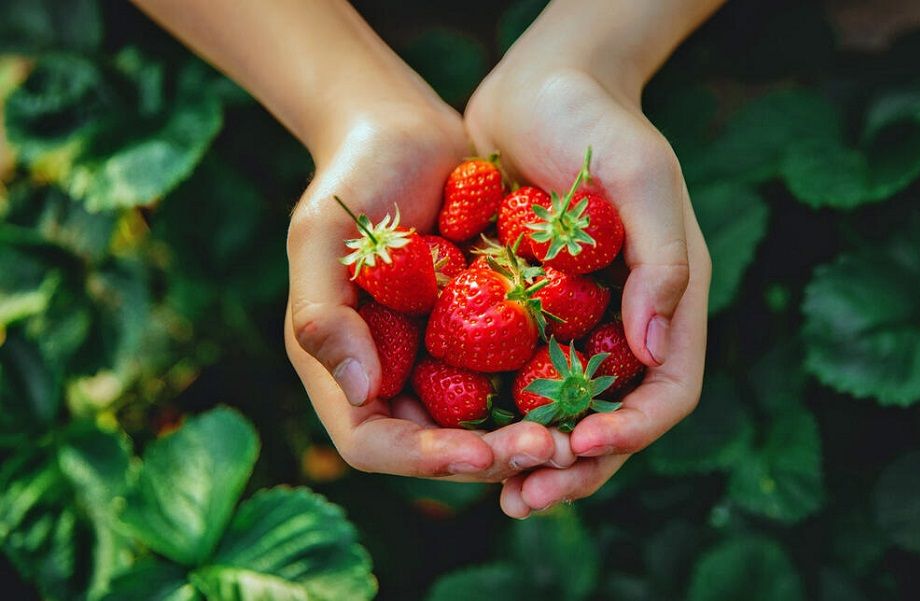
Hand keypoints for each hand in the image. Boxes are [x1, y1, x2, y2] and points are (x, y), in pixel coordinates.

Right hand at [285, 100, 573, 481]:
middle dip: (492, 456)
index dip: (424, 458)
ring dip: (525, 434)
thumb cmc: (353, 177)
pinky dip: (542, 391)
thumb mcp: (323, 237)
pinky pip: (511, 376)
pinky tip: (586, 387)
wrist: (405, 132)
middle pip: (437, 446)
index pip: (373, 442)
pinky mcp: (479, 332)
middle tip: (551, 448)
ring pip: (481, 422)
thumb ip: (322, 314)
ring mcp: (437, 356)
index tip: (481, 453)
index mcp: (343, 365)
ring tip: (575, 431)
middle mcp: (391, 374)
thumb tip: (358, 392)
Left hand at [466, 63, 710, 515]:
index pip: (666, 392)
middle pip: (612, 419)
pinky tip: (459, 433)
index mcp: (667, 301)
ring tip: (496, 490)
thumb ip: (662, 262)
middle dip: (576, 465)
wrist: (537, 86)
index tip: (581, 443)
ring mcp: (575, 322)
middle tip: (526, 498)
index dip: (632, 431)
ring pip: (561, 410)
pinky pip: (515, 376)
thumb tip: (653, 351)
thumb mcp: (643, 178)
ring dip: (534, 455)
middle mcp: (624, 323)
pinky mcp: (526, 312)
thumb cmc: (596, 123)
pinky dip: (497, 411)